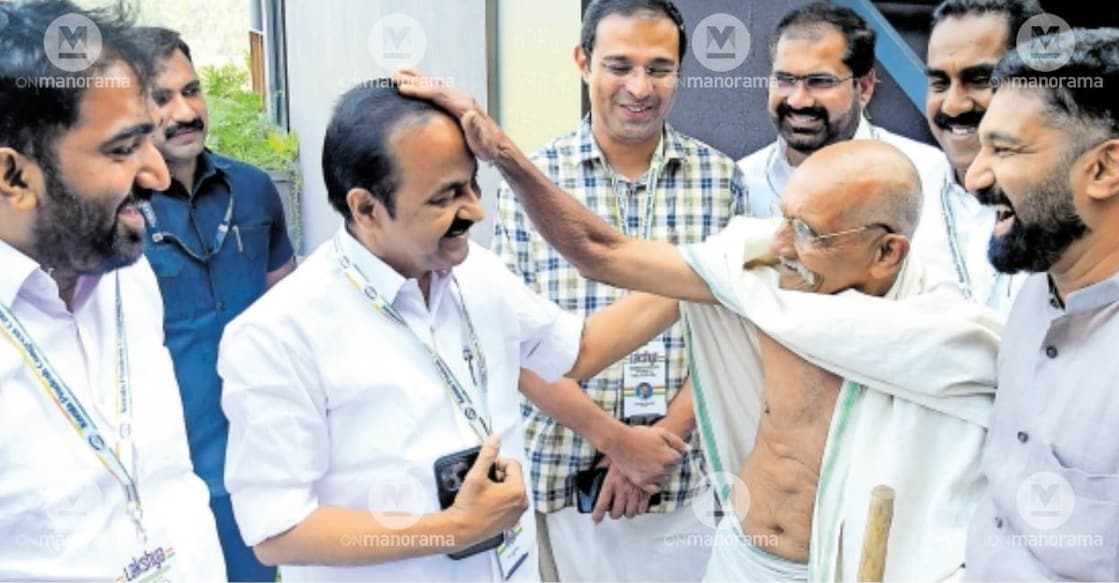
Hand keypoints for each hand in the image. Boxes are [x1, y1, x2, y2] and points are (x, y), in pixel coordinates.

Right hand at [392, 68, 507, 162]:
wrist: (497, 146)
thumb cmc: (488, 148)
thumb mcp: (482, 143)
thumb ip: (476, 129)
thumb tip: (470, 114)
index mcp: (464, 106)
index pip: (438, 94)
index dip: (419, 90)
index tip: (402, 88)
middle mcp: (461, 98)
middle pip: (433, 85)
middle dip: (413, 80)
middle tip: (392, 77)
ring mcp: (459, 99)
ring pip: (434, 84)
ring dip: (416, 77)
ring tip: (398, 72)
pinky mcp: (457, 102)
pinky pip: (437, 89)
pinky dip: (424, 83)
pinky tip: (414, 82)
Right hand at [447, 436, 527, 546]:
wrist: (461, 530)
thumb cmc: (469, 505)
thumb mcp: (476, 475)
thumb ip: (488, 454)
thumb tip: (496, 437)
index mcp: (518, 490)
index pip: (513, 464)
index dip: (498, 463)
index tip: (485, 470)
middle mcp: (523, 502)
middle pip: (514, 476)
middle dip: (500, 475)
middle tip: (483, 482)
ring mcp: (518, 514)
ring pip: (512, 489)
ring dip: (500, 486)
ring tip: (484, 493)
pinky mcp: (512, 522)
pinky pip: (510, 502)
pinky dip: (501, 499)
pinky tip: (487, 503)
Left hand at [591, 456, 651, 522]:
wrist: (641, 448)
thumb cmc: (624, 452)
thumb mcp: (608, 459)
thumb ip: (601, 467)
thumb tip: (594, 470)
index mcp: (611, 483)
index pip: (602, 505)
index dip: (598, 515)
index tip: (596, 519)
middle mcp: (623, 490)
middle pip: (616, 513)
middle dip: (613, 514)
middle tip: (613, 512)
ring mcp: (635, 492)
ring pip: (630, 513)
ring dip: (626, 513)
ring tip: (625, 509)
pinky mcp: (646, 492)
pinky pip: (642, 508)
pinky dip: (639, 509)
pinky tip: (637, 505)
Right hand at [602, 425, 687, 492]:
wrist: (619, 441)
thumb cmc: (639, 435)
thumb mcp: (661, 433)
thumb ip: (677, 442)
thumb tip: (688, 450)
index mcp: (670, 456)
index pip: (678, 459)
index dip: (671, 453)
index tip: (663, 450)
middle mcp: (663, 469)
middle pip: (671, 470)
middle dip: (666, 463)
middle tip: (654, 456)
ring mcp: (652, 477)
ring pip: (664, 479)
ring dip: (660, 474)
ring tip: (650, 463)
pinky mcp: (641, 482)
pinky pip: (653, 489)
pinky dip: (653, 484)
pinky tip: (649, 476)